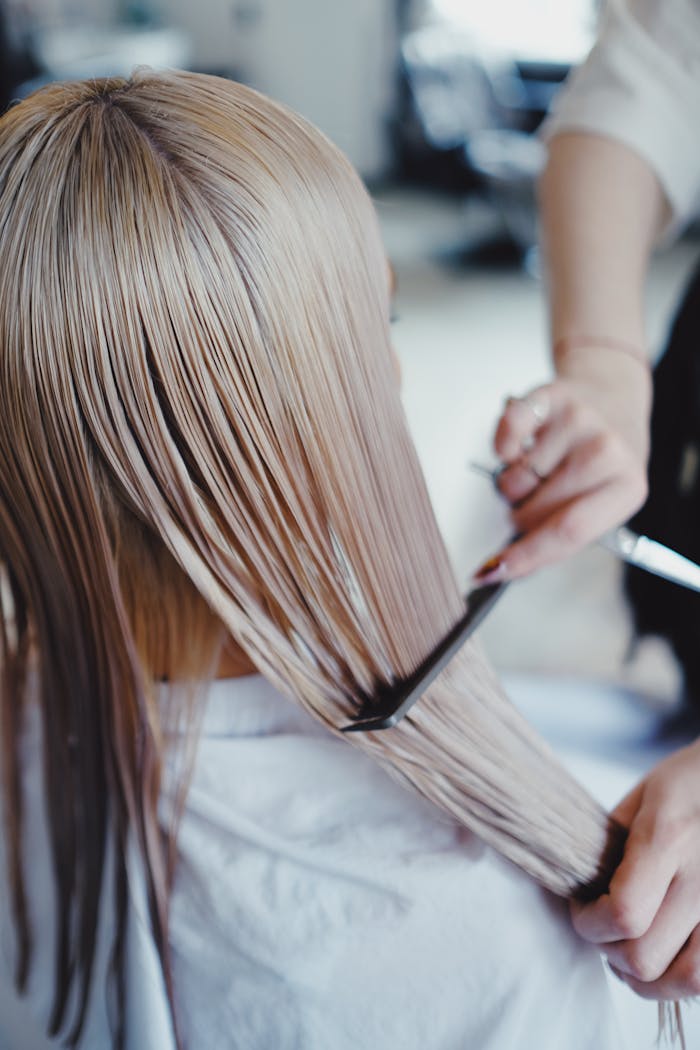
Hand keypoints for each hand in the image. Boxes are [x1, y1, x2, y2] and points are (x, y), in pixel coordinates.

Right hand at [474, 352, 650, 582]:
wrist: (612, 396)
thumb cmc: (603, 459)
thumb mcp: (602, 502)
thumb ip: (563, 535)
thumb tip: (504, 565)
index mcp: (626, 488)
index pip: (568, 532)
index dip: (526, 555)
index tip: (494, 570)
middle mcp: (606, 452)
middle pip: (534, 509)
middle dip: (524, 516)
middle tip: (539, 499)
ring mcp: (579, 422)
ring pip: (515, 479)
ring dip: (516, 483)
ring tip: (539, 469)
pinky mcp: (550, 398)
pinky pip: (506, 433)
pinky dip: (502, 447)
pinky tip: (517, 448)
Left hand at [571, 741, 699, 1000]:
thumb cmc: (689, 782)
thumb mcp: (641, 797)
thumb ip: (612, 843)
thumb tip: (583, 888)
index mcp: (668, 837)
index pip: (623, 912)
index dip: (589, 923)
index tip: (582, 907)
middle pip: (644, 955)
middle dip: (608, 948)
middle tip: (602, 925)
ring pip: (683, 979)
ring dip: (646, 976)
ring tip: (631, 947)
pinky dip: (681, 977)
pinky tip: (667, 954)